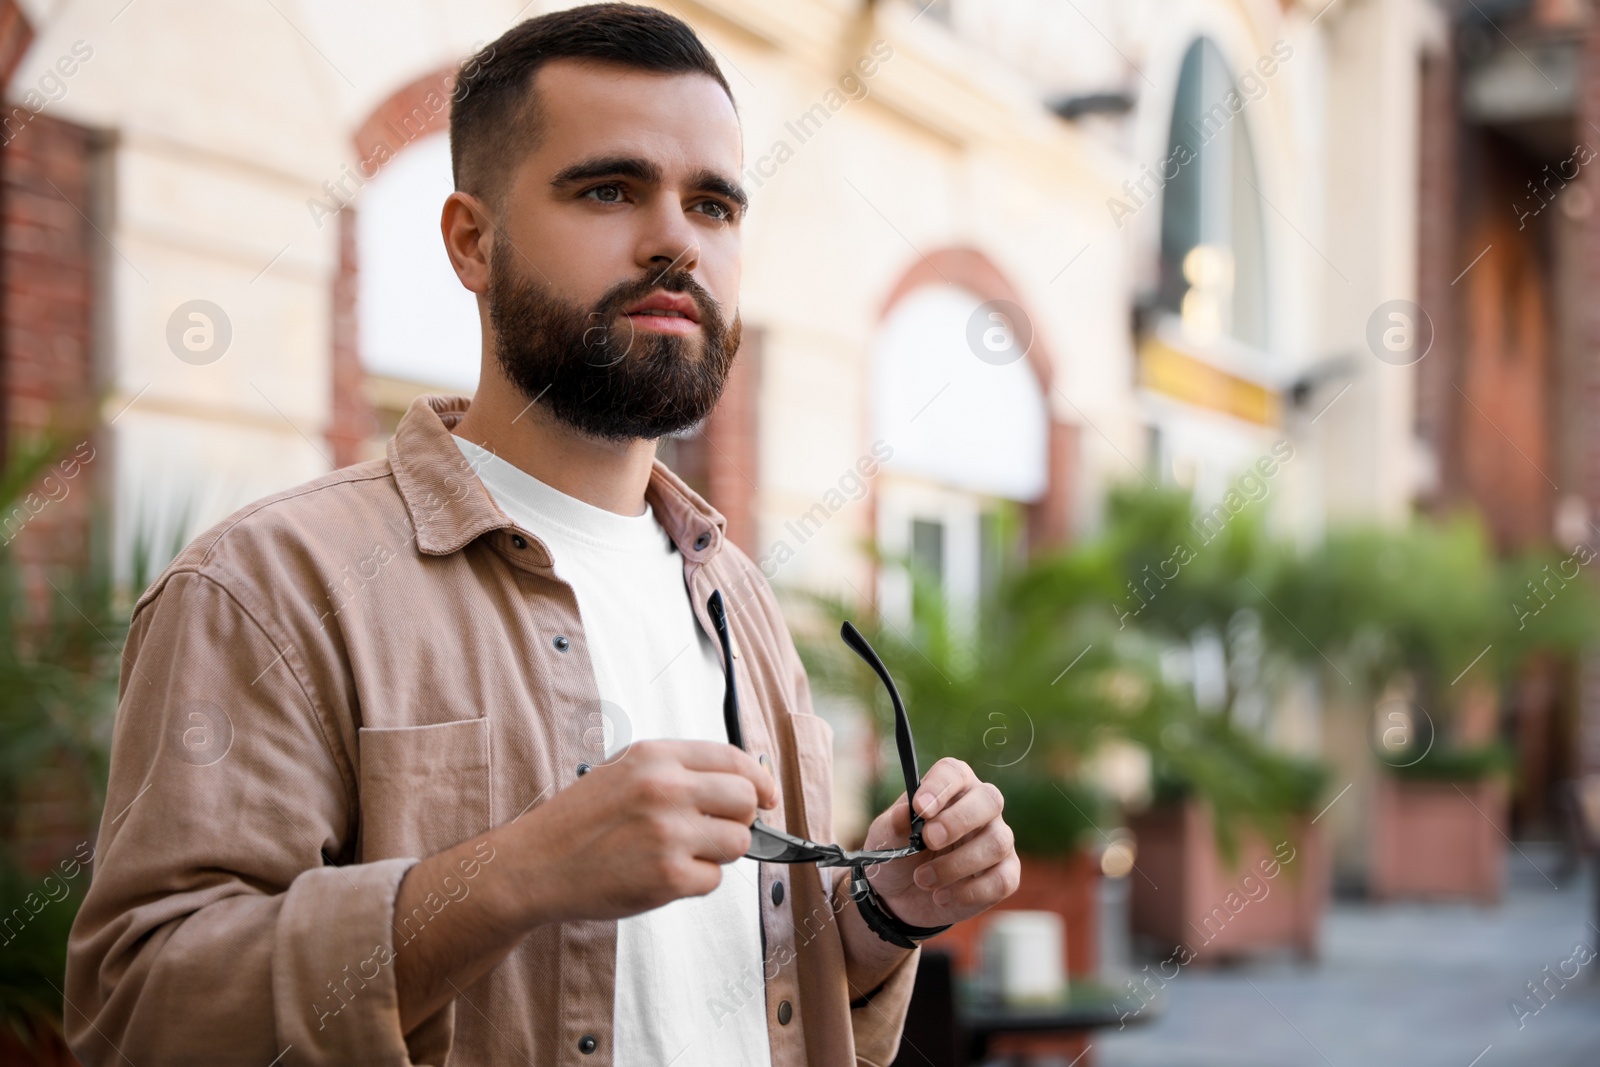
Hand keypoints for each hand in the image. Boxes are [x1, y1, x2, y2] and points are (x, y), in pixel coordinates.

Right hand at [500, 739, 775, 925]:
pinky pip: (713, 880)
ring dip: (717, 852)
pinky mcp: (667, 877)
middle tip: (715, 828)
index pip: (734, 759)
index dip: (760, 780)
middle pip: (746, 800)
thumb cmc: (580, 821)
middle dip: (740, 817)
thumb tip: (742, 783)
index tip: (768, 796)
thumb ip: (678, 770)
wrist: (534, 864)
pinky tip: (662, 874)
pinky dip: (695, 881)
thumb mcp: (624, 770)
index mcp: (655, 756)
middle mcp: (664, 789)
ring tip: (680, 852)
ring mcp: (667, 834)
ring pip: (737, 842)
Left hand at [859, 758, 1018, 928]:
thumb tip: (904, 813)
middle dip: (959, 820)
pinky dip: (969, 892)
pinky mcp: (1004, 874)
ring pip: (996, 842)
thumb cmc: (897, 853)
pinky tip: (941, 897)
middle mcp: (981, 808)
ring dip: (956, 864)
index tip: (919, 808)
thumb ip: (894, 824)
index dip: (940, 787)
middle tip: (929, 840)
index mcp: (951, 787)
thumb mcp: (885, 838)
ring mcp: (997, 840)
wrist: (899, 896)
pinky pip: (1002, 880)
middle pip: (990, 800)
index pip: (954, 773)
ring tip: (922, 879)